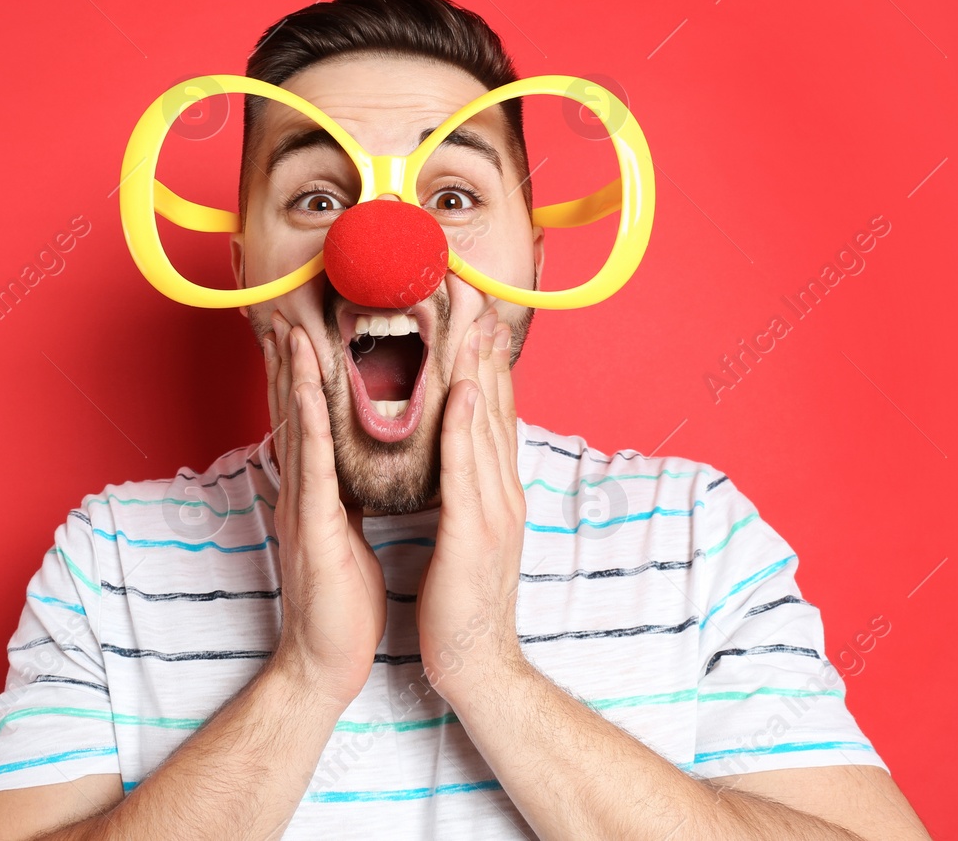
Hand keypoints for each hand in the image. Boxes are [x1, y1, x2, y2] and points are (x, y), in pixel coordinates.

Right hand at [262, 312, 387, 709]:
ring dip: (294, 377)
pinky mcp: (314, 527)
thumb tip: (357, 472)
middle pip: (294, 416)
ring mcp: (303, 508)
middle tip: (287, 313)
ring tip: (292, 331)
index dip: (304, 378)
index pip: (309, 425)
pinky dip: (307, 422)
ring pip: (298, 429)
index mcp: (315, 495)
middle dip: (291, 364)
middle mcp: (301, 493)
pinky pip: (312, 465)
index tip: (305, 335)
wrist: (327, 661)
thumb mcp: (350, 538)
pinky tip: (306, 389)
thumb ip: (347, 500)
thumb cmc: (344, 606)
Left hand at [416, 308, 528, 705]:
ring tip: (471, 321)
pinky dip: (464, 424)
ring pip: (484, 424)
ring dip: (477, 369)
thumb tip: (453, 454)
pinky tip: (460, 389)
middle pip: (495, 406)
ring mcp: (494, 509)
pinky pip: (466, 467)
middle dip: (486, 349)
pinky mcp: (473, 531)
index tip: (476, 318)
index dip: (486, 362)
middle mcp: (503, 491)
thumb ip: (463, 490)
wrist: (475, 661)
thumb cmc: (460, 601)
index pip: (492, 413)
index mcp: (498, 491)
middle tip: (477, 296)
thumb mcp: (466, 532)